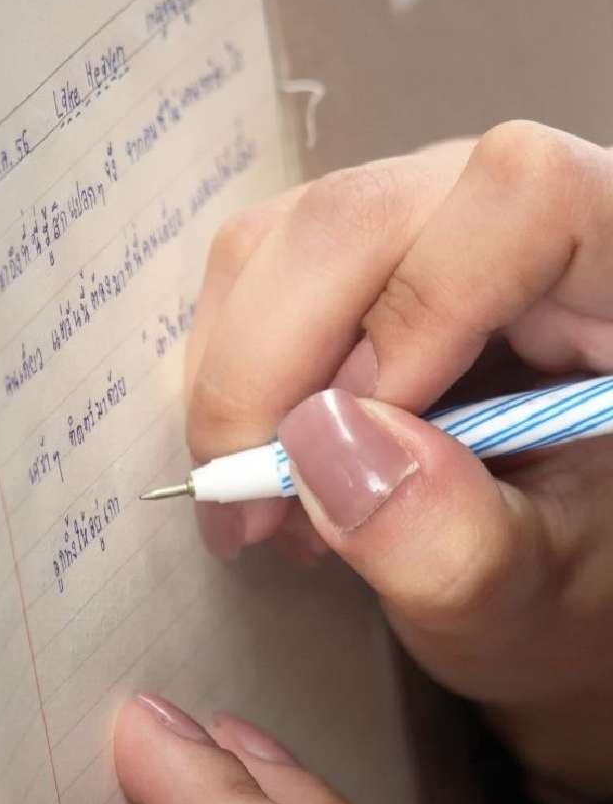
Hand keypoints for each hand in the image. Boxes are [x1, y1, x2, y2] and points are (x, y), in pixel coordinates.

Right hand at [185, 122, 612, 795]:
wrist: (550, 583)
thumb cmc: (573, 597)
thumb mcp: (532, 606)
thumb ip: (455, 545)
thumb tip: (317, 441)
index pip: (525, 198)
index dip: (422, 304)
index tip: (364, 446)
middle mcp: (529, 217)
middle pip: (365, 214)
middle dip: (274, 367)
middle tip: (252, 509)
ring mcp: (437, 220)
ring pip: (290, 233)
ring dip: (240, 377)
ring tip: (265, 501)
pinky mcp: (369, 251)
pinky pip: (261, 266)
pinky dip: (232, 370)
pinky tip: (266, 457)